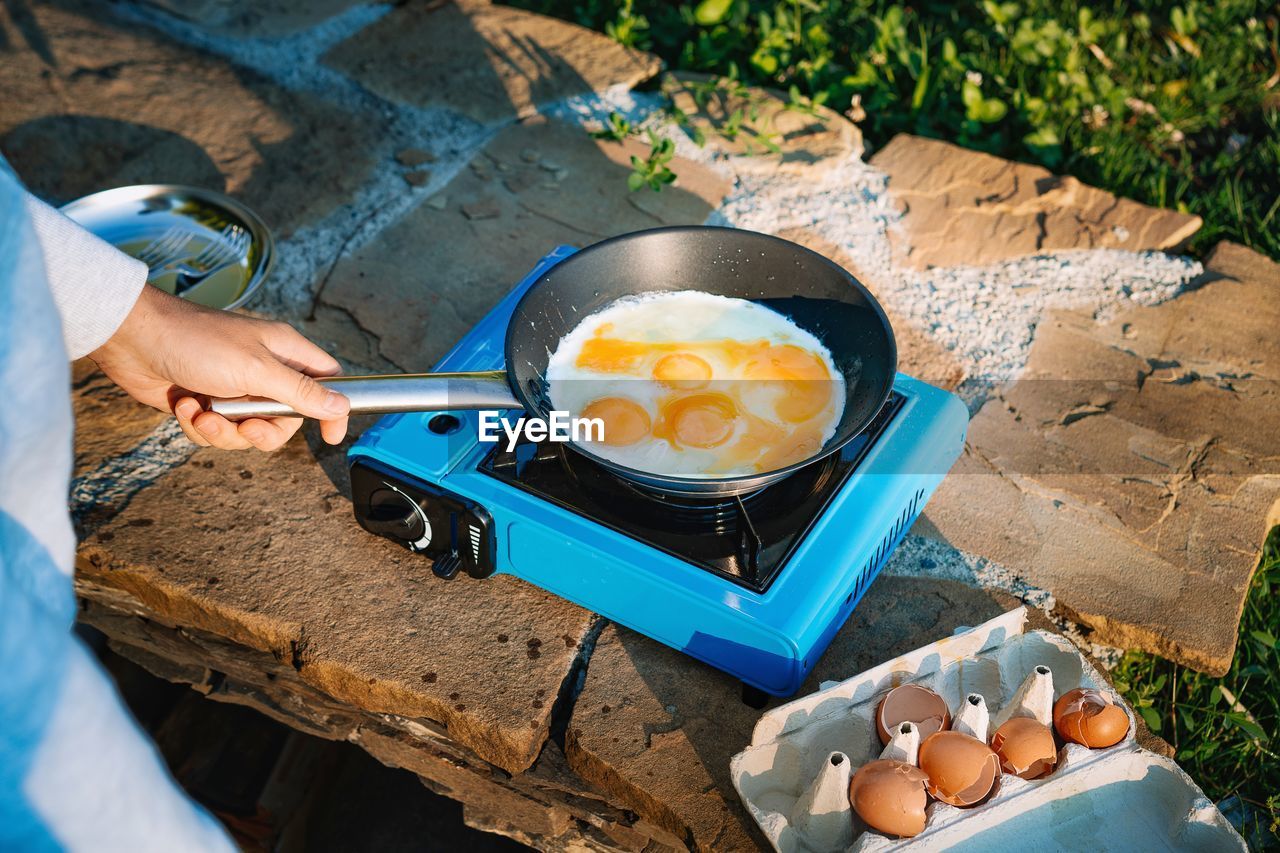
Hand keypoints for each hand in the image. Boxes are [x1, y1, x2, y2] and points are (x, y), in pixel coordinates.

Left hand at [90, 286, 349, 450]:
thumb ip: (300, 392)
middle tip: (245, 425)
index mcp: (284, 353)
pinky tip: (185, 405)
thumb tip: (340, 407)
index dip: (333, 410)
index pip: (326, 382)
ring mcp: (233, 389)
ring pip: (248, 432)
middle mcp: (262, 371)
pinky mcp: (205, 403)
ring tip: (203, 413)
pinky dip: (200, 426)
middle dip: (263, 432)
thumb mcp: (256, 369)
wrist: (132, 339)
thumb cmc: (195, 341)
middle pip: (286, 420)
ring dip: (224, 431)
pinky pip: (216, 432)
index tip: (331, 437)